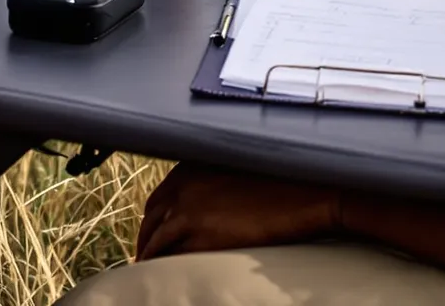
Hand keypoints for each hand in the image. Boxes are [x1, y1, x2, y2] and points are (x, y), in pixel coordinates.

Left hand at [134, 166, 341, 257]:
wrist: (301, 197)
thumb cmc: (277, 184)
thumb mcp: (233, 172)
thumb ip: (209, 184)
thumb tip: (200, 204)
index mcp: (188, 170)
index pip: (157, 199)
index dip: (151, 219)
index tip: (151, 232)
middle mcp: (183, 188)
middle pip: (152, 220)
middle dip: (145, 240)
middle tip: (143, 256)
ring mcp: (190, 212)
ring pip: (158, 241)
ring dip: (150, 256)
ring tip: (149, 270)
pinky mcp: (203, 236)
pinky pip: (174, 255)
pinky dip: (165, 266)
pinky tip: (166, 274)